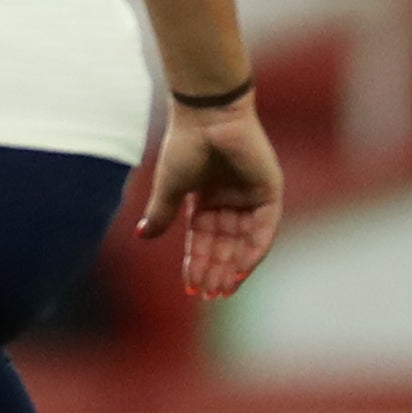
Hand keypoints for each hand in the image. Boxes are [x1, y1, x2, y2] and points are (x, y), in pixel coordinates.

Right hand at [136, 100, 283, 299]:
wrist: (207, 116)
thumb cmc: (185, 144)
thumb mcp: (171, 187)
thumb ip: (161, 214)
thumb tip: (143, 236)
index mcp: (206, 198)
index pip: (203, 239)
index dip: (197, 263)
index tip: (191, 288)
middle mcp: (230, 200)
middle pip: (224, 244)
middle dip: (216, 270)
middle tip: (209, 296)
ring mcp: (250, 197)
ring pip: (244, 241)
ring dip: (234, 266)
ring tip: (223, 289)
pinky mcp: (269, 192)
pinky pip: (263, 230)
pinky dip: (253, 251)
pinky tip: (240, 270)